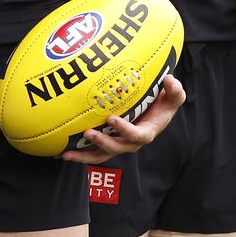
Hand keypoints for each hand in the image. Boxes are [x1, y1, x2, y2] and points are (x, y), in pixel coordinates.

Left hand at [60, 74, 185, 163]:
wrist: (156, 110)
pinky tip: (61, 152)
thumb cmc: (164, 102)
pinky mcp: (108, 142)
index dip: (124, 130)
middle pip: (116, 148)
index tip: (111, 119)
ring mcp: (118, 144)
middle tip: (87, 133)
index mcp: (147, 132)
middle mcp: (131, 142)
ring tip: (66, 154)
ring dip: (84, 156)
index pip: (136, 135)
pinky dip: (78, 153)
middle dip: (101, 143)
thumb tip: (169, 80)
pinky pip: (92, 151)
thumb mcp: (174, 96)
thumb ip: (175, 90)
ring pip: (101, 155)